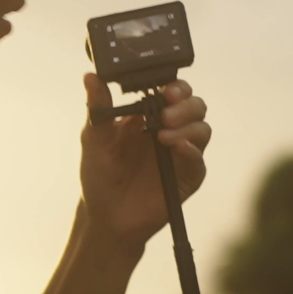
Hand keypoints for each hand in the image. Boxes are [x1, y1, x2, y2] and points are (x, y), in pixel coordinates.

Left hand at [80, 74, 210, 248]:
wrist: (107, 216)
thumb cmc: (100, 175)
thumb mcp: (94, 139)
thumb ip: (98, 108)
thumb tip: (91, 77)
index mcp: (149, 115)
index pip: (172, 91)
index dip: (175, 87)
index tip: (166, 90)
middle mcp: (170, 129)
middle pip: (194, 106)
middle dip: (185, 105)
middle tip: (166, 114)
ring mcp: (181, 153)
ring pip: (202, 129)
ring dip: (188, 126)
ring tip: (164, 135)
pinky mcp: (187, 177)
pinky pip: (199, 161)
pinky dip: (193, 152)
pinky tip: (179, 149)